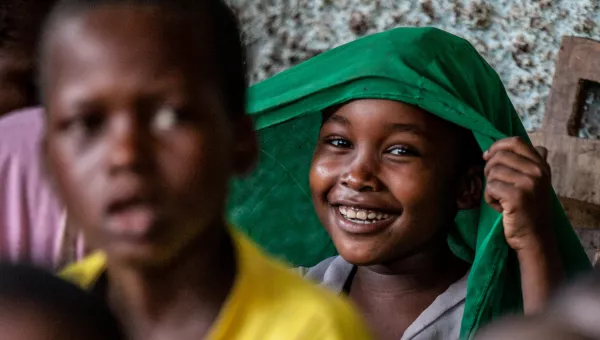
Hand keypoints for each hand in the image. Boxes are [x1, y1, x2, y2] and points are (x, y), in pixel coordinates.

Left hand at [483, 137, 552, 251]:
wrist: (535, 238)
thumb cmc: (528, 210)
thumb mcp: (534, 182)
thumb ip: (526, 163)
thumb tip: (507, 144)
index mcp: (541, 165)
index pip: (515, 142)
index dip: (497, 146)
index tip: (487, 156)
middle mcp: (538, 172)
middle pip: (499, 156)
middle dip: (489, 169)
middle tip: (495, 185)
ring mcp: (529, 183)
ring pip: (492, 172)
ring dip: (490, 187)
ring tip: (502, 199)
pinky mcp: (517, 196)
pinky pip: (490, 187)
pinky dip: (489, 199)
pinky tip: (500, 207)